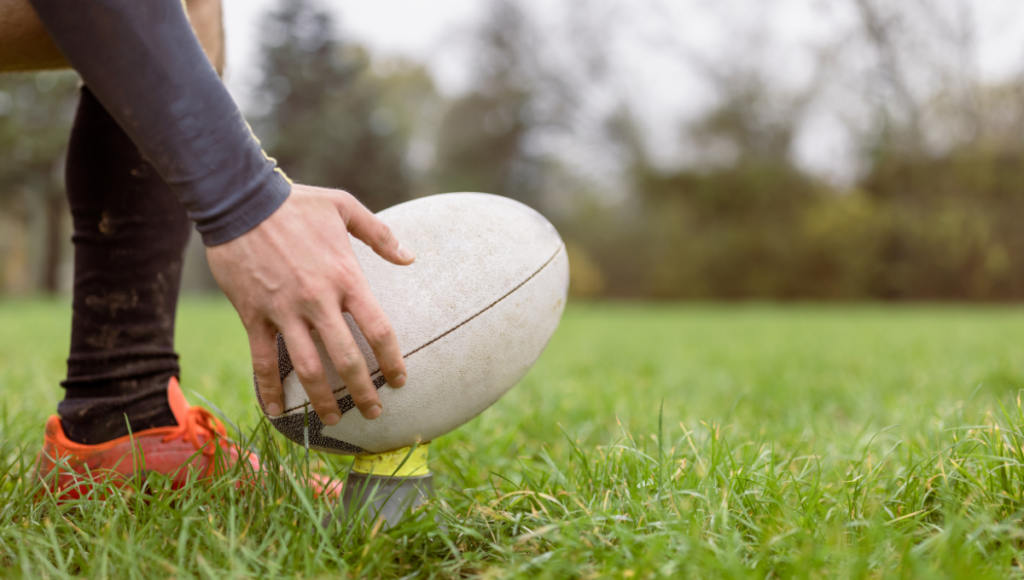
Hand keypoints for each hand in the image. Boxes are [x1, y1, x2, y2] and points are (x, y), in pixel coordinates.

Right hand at [206, 184, 414, 423]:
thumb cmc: (296, 202)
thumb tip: (410, 256)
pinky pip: (262, 360)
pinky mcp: (254, 315)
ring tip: (333, 421)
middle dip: (363, 392)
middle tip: (374, 413)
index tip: (400, 380)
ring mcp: (284, 311)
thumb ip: (380, 234)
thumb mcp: (344, 207)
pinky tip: (277, 411)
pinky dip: (269, 389)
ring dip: (322, 400)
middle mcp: (318, 300)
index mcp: (346, 277)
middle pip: (348, 358)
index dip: (393, 360)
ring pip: (308, 368)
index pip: (379, 329)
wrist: (240, 200)